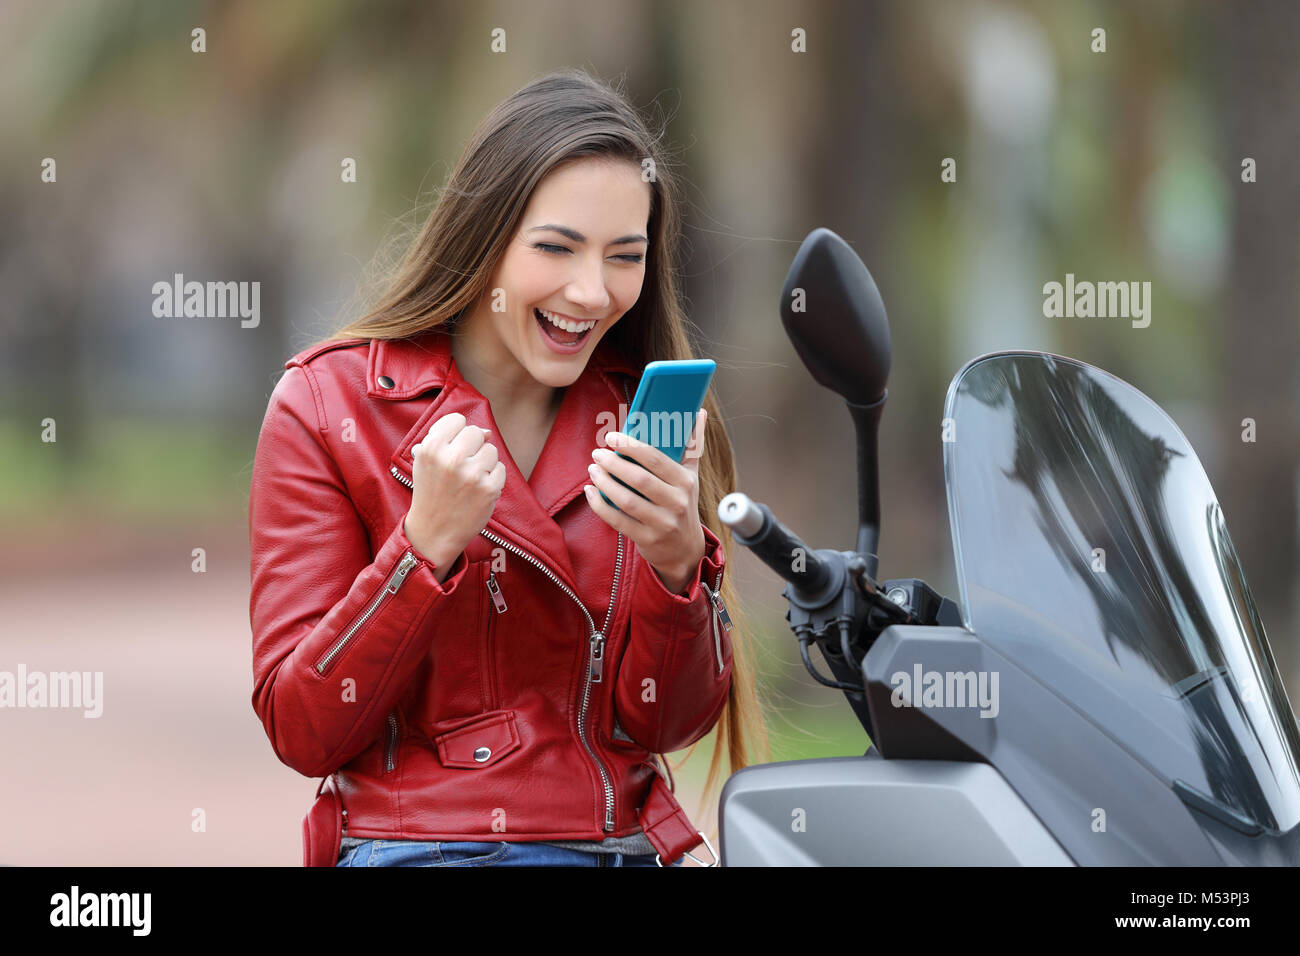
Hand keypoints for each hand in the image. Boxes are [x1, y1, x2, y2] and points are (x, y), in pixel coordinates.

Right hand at [404, 412, 505, 579]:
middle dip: (473, 447)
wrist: (434, 531)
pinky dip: (493, 478)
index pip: (458, 420)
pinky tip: (478, 490)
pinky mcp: (489, 489)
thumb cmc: (432, 491)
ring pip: (491, 450)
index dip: (457, 434)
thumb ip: (448, 438)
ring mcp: (472, 474)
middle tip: (462, 467)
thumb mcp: (426, 460)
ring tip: (469, 480)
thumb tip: (487, 432)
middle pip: (477, 433)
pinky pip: (501, 469)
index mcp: (431, 448)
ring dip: (484, 463)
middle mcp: (452, 459)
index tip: (452, 449)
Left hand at [584, 409, 707, 594]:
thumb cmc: (683, 503)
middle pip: (638, 479)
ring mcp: (662, 523)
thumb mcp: (691, 475)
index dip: (630, 446)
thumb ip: (692, 445)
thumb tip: (699, 412)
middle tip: (597, 453)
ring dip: (604, 483)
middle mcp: (676, 503)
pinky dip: (600, 505)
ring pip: (626, 500)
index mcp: (685, 482)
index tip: (612, 437)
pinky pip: (617, 520)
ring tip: (593, 469)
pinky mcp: (647, 539)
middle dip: (613, 463)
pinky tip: (590, 492)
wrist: (685, 549)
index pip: (655, 459)